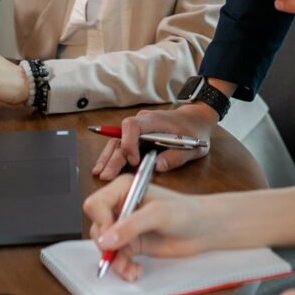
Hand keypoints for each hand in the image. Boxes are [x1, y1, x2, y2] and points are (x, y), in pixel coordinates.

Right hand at [83, 178, 214, 279]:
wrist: (204, 229)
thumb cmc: (186, 212)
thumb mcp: (158, 215)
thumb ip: (131, 225)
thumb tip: (105, 239)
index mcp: (124, 189)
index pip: (96, 204)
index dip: (100, 223)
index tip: (111, 237)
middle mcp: (121, 206)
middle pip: (97, 227)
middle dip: (107, 246)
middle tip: (120, 257)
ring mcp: (125, 226)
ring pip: (105, 247)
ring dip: (115, 261)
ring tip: (131, 269)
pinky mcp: (131, 243)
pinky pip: (117, 258)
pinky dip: (122, 267)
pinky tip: (135, 271)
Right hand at [92, 102, 217, 179]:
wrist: (195, 118)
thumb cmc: (195, 130)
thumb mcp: (194, 146)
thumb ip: (177, 156)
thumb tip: (158, 166)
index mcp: (155, 120)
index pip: (133, 126)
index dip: (129, 143)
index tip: (134, 161)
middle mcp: (142, 121)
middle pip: (121, 136)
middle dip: (113, 157)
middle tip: (106, 175)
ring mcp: (138, 127)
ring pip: (117, 140)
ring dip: (108, 157)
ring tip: (99, 172)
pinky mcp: (137, 135)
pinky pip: (121, 143)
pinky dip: (112, 155)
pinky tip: (104, 166)